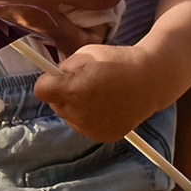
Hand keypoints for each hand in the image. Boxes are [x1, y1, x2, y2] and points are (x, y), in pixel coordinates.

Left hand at [31, 40, 161, 143]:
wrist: (149, 80)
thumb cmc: (117, 62)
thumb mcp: (86, 53)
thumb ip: (64, 68)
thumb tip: (51, 78)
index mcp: (73, 89)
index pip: (40, 90)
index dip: (48, 81)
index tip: (56, 76)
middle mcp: (79, 113)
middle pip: (55, 104)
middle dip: (63, 93)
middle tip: (85, 81)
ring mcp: (91, 128)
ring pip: (69, 116)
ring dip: (76, 106)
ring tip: (98, 93)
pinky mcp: (103, 136)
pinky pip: (84, 126)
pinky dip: (89, 117)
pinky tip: (105, 105)